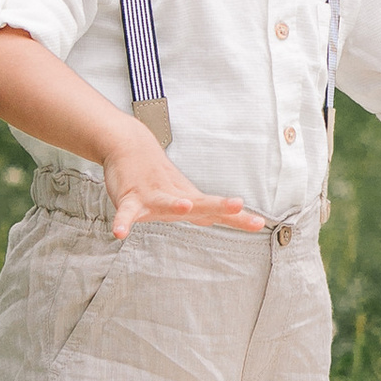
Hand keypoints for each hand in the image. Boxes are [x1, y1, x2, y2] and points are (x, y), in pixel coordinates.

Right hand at [103, 129, 265, 238]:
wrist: (130, 147)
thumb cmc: (158, 177)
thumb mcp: (184, 195)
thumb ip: (203, 212)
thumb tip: (227, 218)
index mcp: (190, 200)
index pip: (218, 211)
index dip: (237, 218)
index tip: (260, 224)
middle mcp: (175, 198)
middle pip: (201, 205)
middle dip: (219, 206)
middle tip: (237, 204)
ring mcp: (153, 197)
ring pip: (166, 203)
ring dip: (175, 205)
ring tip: (186, 206)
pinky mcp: (131, 198)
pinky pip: (126, 213)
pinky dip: (123, 222)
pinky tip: (120, 233)